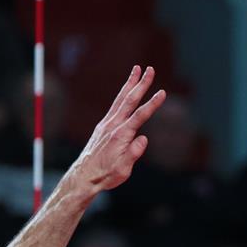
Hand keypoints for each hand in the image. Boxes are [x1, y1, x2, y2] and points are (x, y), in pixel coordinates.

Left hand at [65, 66, 165, 195]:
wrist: (83, 177)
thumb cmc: (105, 175)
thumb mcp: (123, 169)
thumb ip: (133, 153)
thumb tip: (143, 139)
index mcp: (120, 136)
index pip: (140, 116)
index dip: (152, 104)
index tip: (162, 92)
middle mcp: (112, 126)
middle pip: (129, 100)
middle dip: (140, 84)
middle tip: (150, 69)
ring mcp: (106, 124)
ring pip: (120, 100)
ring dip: (130, 84)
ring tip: (137, 70)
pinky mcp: (103, 127)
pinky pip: (115, 106)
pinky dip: (122, 95)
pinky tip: (127, 91)